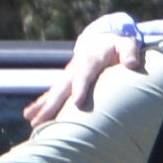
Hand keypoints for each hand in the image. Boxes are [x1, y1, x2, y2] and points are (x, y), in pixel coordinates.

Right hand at [21, 25, 145, 126]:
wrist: (103, 39)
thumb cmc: (118, 45)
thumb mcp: (127, 44)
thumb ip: (130, 52)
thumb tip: (132, 63)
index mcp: (91, 59)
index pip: (85, 74)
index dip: (80, 87)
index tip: (77, 102)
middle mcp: (75, 68)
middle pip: (63, 87)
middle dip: (53, 104)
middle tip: (44, 120)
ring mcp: (68, 75)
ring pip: (54, 93)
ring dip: (42, 108)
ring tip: (32, 123)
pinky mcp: (66, 81)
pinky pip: (51, 94)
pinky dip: (40, 105)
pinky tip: (30, 117)